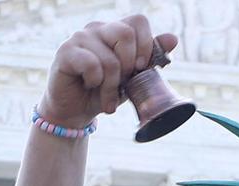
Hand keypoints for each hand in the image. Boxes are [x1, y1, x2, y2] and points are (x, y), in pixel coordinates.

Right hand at [40, 15, 178, 126]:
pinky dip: (95, 82)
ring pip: (110, 59)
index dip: (146, 44)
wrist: (76, 111)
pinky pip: (91, 64)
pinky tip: (89, 86)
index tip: (142, 67)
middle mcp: (97, 29)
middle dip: (130, 65)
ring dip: (112, 85)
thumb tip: (173, 38)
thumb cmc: (104, 92)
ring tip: (107, 98)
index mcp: (115, 31)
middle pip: (125, 34)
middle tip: (123, 82)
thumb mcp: (132, 78)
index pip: (138, 21)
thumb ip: (150, 58)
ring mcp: (80, 38)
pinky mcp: (65, 52)